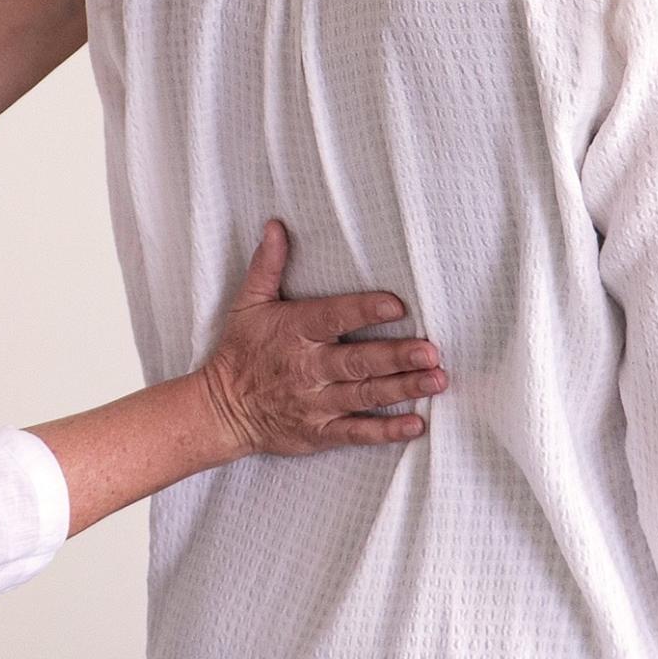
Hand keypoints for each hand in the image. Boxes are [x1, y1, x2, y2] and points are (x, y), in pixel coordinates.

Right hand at [199, 220, 446, 459]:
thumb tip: (276, 225)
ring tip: (436, 379)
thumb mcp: (247, 304)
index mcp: (294, 331)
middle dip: (396, 356)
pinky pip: (357, 432)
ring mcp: (315, 403)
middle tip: (431, 350)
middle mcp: (308, 368)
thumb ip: (267, 265)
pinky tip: (415, 423)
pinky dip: (386, 431)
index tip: (396, 305)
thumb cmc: (240, 351)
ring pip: (365, 395)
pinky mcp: (320, 432)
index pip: (332, 318)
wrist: (221, 410)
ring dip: (402, 388)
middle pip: (357, 361)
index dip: (364, 311)